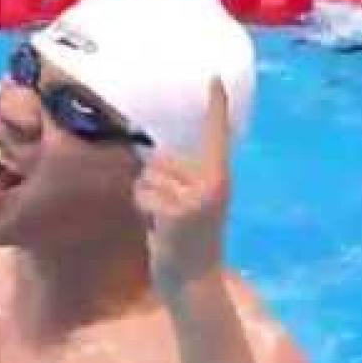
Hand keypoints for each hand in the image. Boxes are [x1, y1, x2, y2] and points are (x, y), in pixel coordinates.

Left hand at [133, 78, 230, 292]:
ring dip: (146, 201)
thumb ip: (181, 181)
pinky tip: (159, 232)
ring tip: (165, 224)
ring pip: (147, 178)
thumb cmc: (188, 244)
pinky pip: (143, 196)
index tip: (214, 78)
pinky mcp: (178, 212)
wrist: (195, 284)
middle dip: (153, 185)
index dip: (215, 106)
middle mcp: (212, 182)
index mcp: (218, 178)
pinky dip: (144, 214)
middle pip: (160, 160)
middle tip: (170, 216)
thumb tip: (151, 162)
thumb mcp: (192, 205)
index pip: (216, 135)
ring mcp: (195, 197)